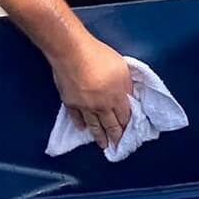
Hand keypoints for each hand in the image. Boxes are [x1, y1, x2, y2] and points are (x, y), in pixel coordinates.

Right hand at [52, 34, 132, 149]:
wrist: (71, 51)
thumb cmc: (98, 55)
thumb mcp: (122, 68)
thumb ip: (126, 85)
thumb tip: (129, 96)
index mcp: (117, 97)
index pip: (125, 117)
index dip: (128, 126)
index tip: (129, 133)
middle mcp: (101, 106)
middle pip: (110, 125)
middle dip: (115, 137)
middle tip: (117, 146)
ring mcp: (84, 106)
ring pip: (94, 125)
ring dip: (99, 137)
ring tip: (102, 145)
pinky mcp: (70, 102)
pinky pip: (76, 117)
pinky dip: (79, 123)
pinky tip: (82, 128)